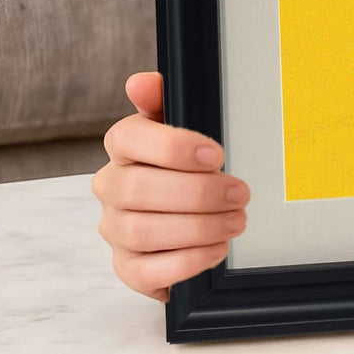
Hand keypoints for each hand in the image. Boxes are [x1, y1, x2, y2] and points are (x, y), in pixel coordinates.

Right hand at [91, 71, 247, 301]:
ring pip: (142, 232)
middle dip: (197, 194)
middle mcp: (112, 187)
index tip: (218, 155)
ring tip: (237, 221)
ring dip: (197, 228)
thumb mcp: (189, 127)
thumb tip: (142, 82)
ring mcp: (116, 229)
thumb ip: (168, 101)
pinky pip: (145, 271)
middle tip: (241, 194)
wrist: (193, 214)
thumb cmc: (191, 164)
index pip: (128, 138)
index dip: (173, 147)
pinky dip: (186, 262)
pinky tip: (217, 249)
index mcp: (125, 146)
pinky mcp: (128, 266)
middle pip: (137, 191)